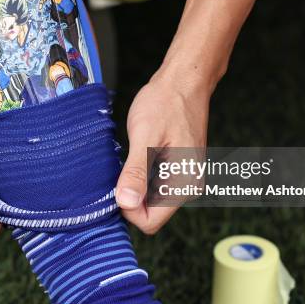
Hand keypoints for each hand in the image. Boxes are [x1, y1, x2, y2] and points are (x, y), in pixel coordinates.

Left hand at [115, 68, 209, 233]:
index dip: (128, 208)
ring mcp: (181, 178)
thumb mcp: (146, 136)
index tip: (118, 182)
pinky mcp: (174, 168)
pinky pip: (151, 185)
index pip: (149, 222)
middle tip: (121, 166)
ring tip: (131, 155)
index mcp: (183, 184)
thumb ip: (136, 172)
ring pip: (148, 199)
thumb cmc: (167, 103)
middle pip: (149, 213)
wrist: (184, 81)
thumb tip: (126, 202)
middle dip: (129, 196)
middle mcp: (186, 186)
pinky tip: (137, 153)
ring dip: (133, 184)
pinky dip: (138, 175)